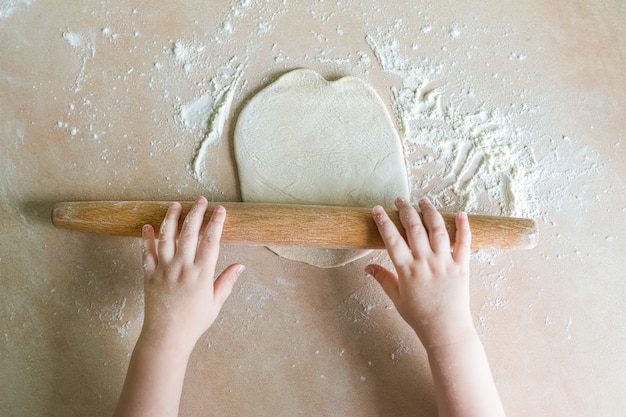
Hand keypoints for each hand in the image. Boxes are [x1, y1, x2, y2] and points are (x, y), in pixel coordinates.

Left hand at [139, 196, 244, 353]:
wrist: (166, 337)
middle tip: (200, 200)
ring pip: (166, 237)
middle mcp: (182, 268)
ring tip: (175, 205)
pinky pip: (146, 253)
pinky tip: (148, 226)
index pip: (211, 241)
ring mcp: (164, 270)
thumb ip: (226, 282)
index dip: (216, 223)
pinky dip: (146, 238)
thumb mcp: (215, 303)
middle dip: (196, 213)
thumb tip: (240, 266)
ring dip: (171, 219)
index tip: (220, 210)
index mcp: (201, 274)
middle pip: (189, 233)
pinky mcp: (149, 275)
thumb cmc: (194, 322)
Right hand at [366, 197, 473, 349]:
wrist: (446, 330)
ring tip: (423, 201)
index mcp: (407, 270)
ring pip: (437, 229)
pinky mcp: (462, 266)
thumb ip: (383, 279)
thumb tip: (367, 267)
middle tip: (400, 200)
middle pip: (414, 228)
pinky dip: (464, 227)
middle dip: (405, 210)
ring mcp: (445, 262)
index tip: (377, 209)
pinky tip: (460, 213)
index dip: (383, 221)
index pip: (391, 239)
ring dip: (429, 212)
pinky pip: (464, 243)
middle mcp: (425, 262)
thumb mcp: (396, 299)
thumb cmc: (419, 317)